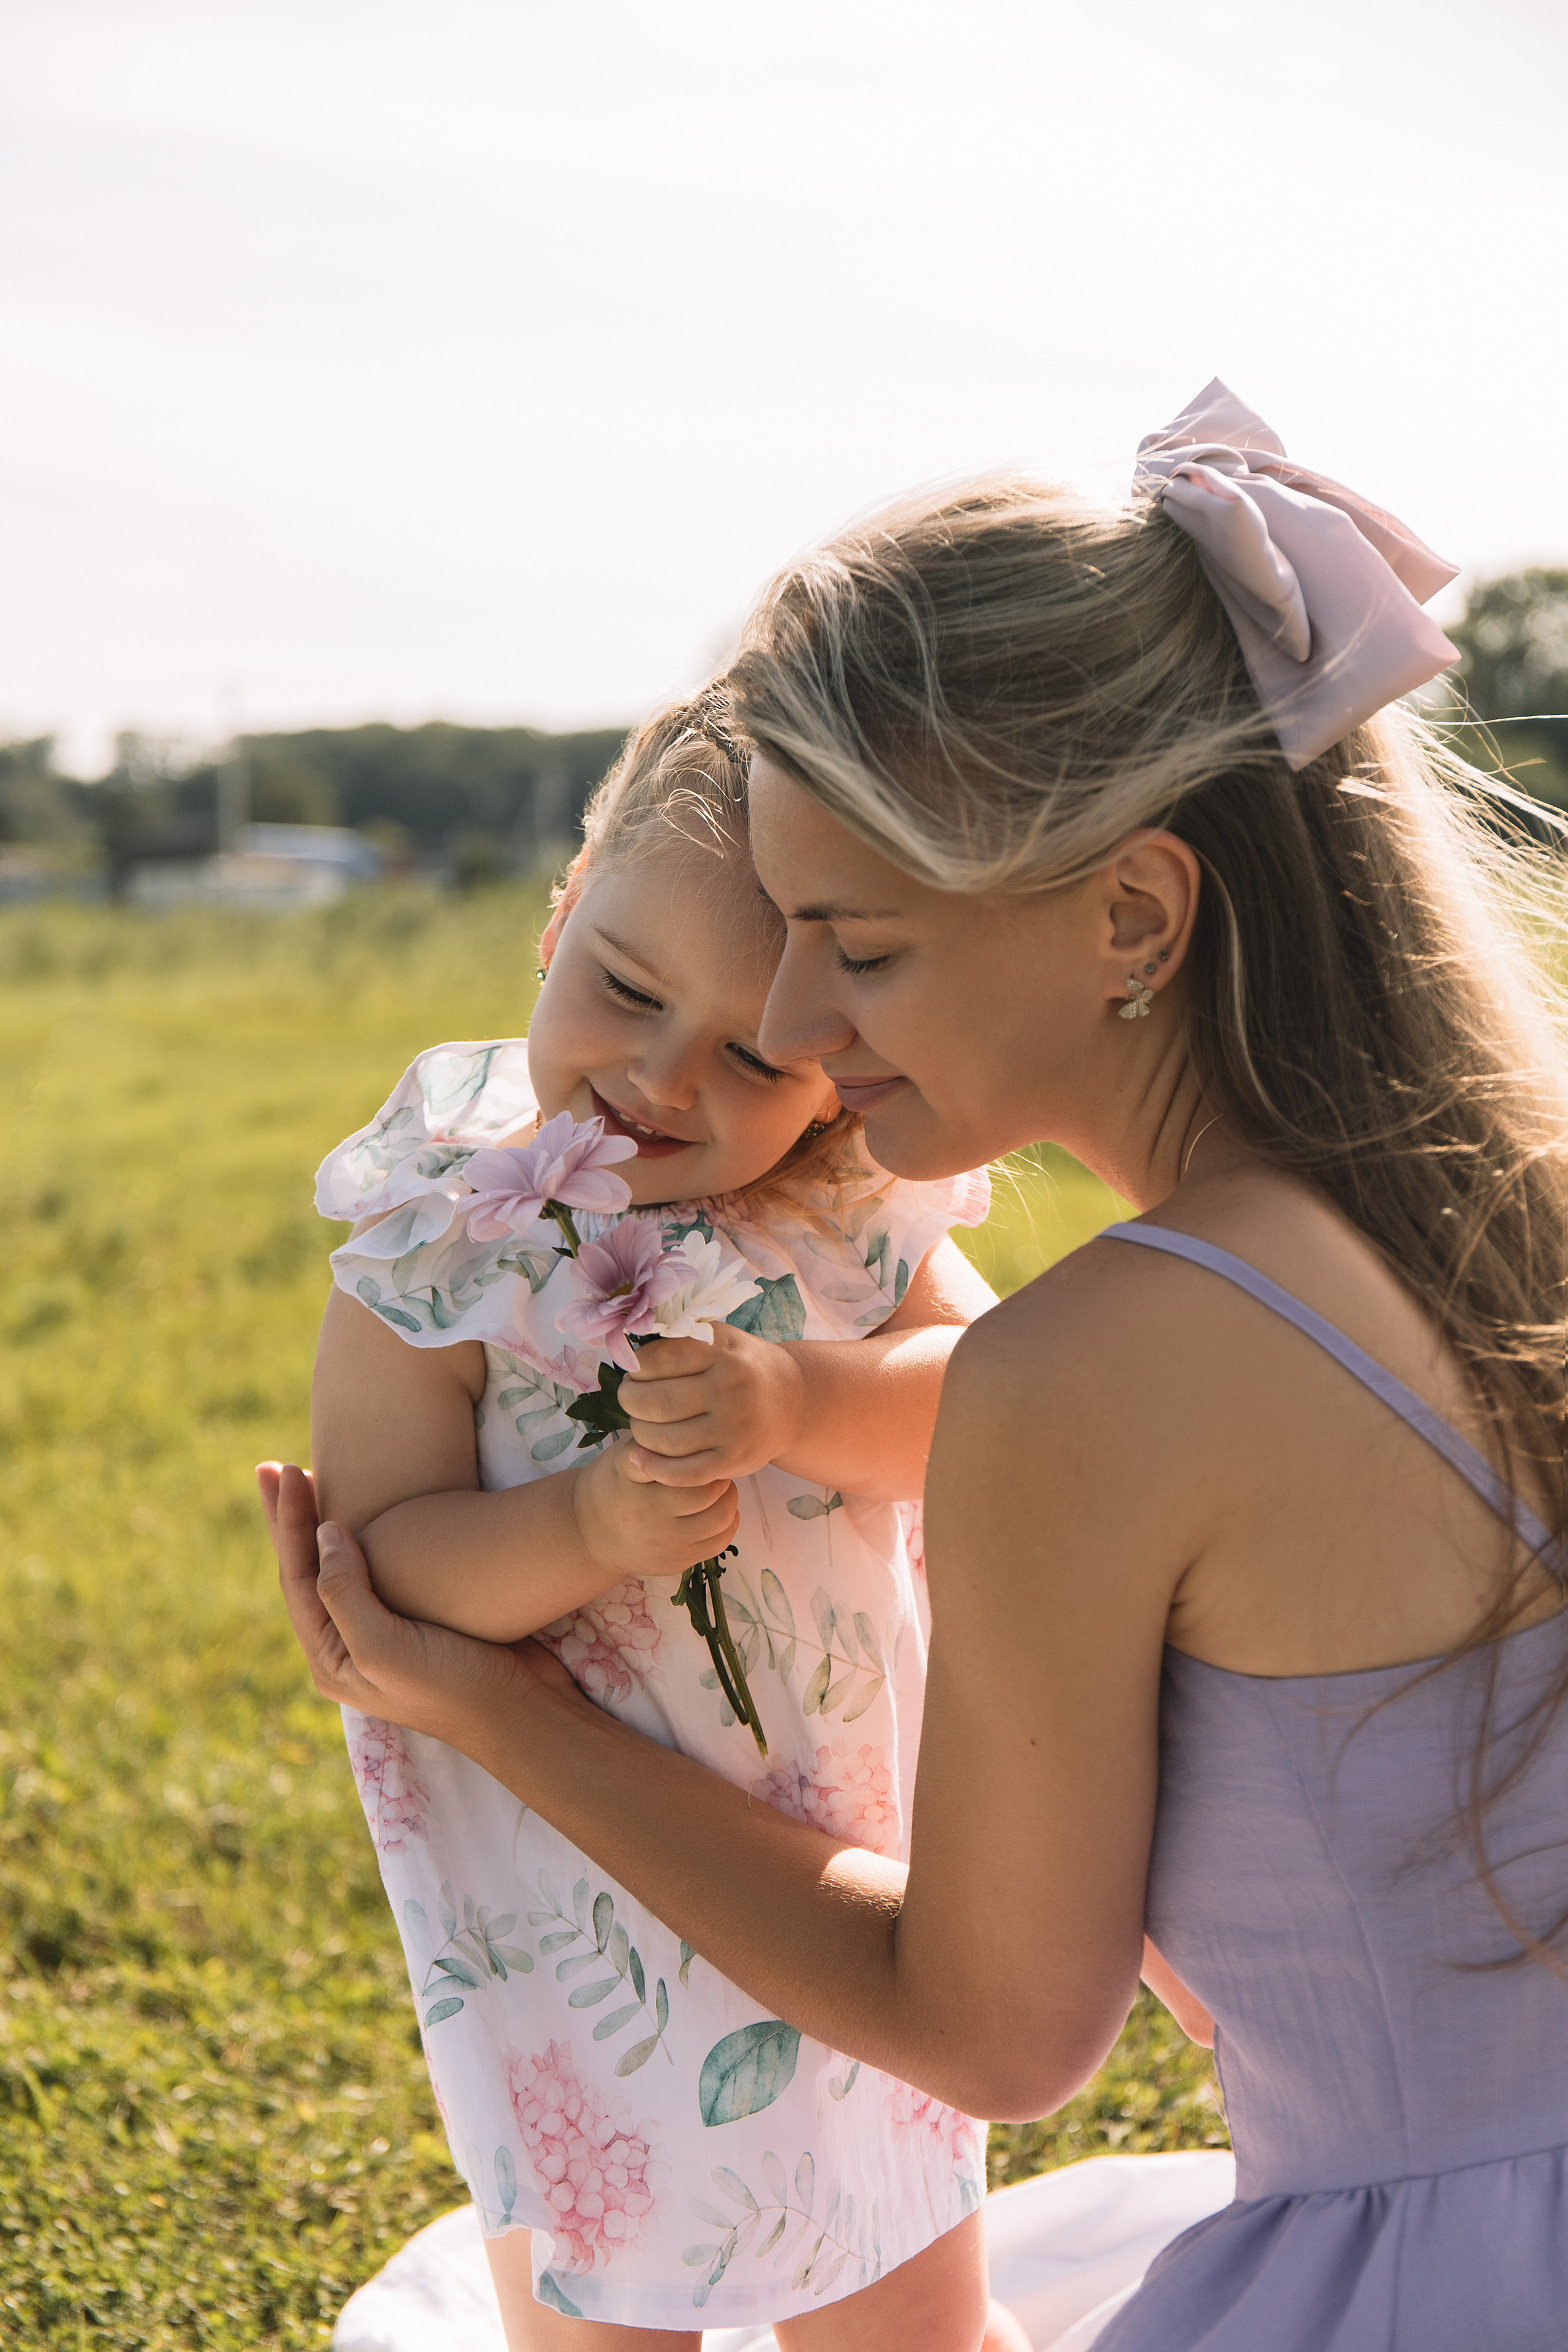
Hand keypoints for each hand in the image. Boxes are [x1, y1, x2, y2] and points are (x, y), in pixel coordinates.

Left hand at [257, 1461, 579, 1755]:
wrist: (520, 1709)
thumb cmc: (454, 1685)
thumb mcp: (386, 1647)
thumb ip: (345, 1593)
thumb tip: (324, 1532)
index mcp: (330, 1656)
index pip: (297, 1576)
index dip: (288, 1522)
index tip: (286, 1470)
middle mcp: (347, 1643)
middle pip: (307, 1569)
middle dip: (289, 1519)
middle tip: (270, 1468)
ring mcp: (380, 1630)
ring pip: (337, 1567)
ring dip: (319, 1523)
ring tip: (306, 1481)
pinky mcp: (415, 1618)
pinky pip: (373, 1569)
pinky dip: (361, 1536)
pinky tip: (364, 1513)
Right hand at [571, 1433, 739, 1581]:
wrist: (591, 1533)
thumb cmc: (612, 1485)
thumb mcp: (621, 1459)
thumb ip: (651, 1448)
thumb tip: (684, 1435)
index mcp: (642, 1496)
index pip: (693, 1477)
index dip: (704, 1459)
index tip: (700, 1450)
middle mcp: (656, 1526)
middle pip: (712, 1499)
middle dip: (720, 1479)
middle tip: (713, 1466)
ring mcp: (669, 1549)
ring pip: (721, 1521)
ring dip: (728, 1500)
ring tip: (717, 1488)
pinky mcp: (678, 1564)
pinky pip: (718, 1543)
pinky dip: (726, 1523)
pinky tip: (716, 1509)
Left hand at [621, 1327, 804, 1487]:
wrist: (791, 1400)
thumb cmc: (740, 1367)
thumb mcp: (719, 1339)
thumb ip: (678, 1339)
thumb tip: (625, 1354)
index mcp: (722, 1350)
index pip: (658, 1360)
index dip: (636, 1369)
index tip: (634, 1372)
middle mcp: (731, 1387)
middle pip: (657, 1402)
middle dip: (631, 1402)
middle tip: (630, 1399)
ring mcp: (735, 1427)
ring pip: (665, 1439)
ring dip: (640, 1434)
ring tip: (641, 1424)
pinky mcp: (735, 1460)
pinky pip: (683, 1472)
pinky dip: (654, 1468)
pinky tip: (639, 1458)